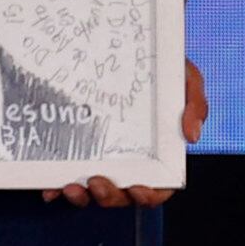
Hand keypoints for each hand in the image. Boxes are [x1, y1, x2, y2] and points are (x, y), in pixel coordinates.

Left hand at [42, 59, 200, 208]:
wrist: (130, 47)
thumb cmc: (163, 70)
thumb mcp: (186, 79)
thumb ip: (195, 103)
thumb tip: (192, 135)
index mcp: (156, 156)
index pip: (156, 188)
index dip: (149, 196)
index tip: (138, 189)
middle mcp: (127, 163)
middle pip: (120, 196)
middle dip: (109, 197)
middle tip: (97, 182)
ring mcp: (101, 158)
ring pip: (91, 192)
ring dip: (81, 198)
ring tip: (71, 186)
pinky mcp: (76, 150)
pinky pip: (65, 175)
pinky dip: (56, 188)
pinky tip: (49, 187)